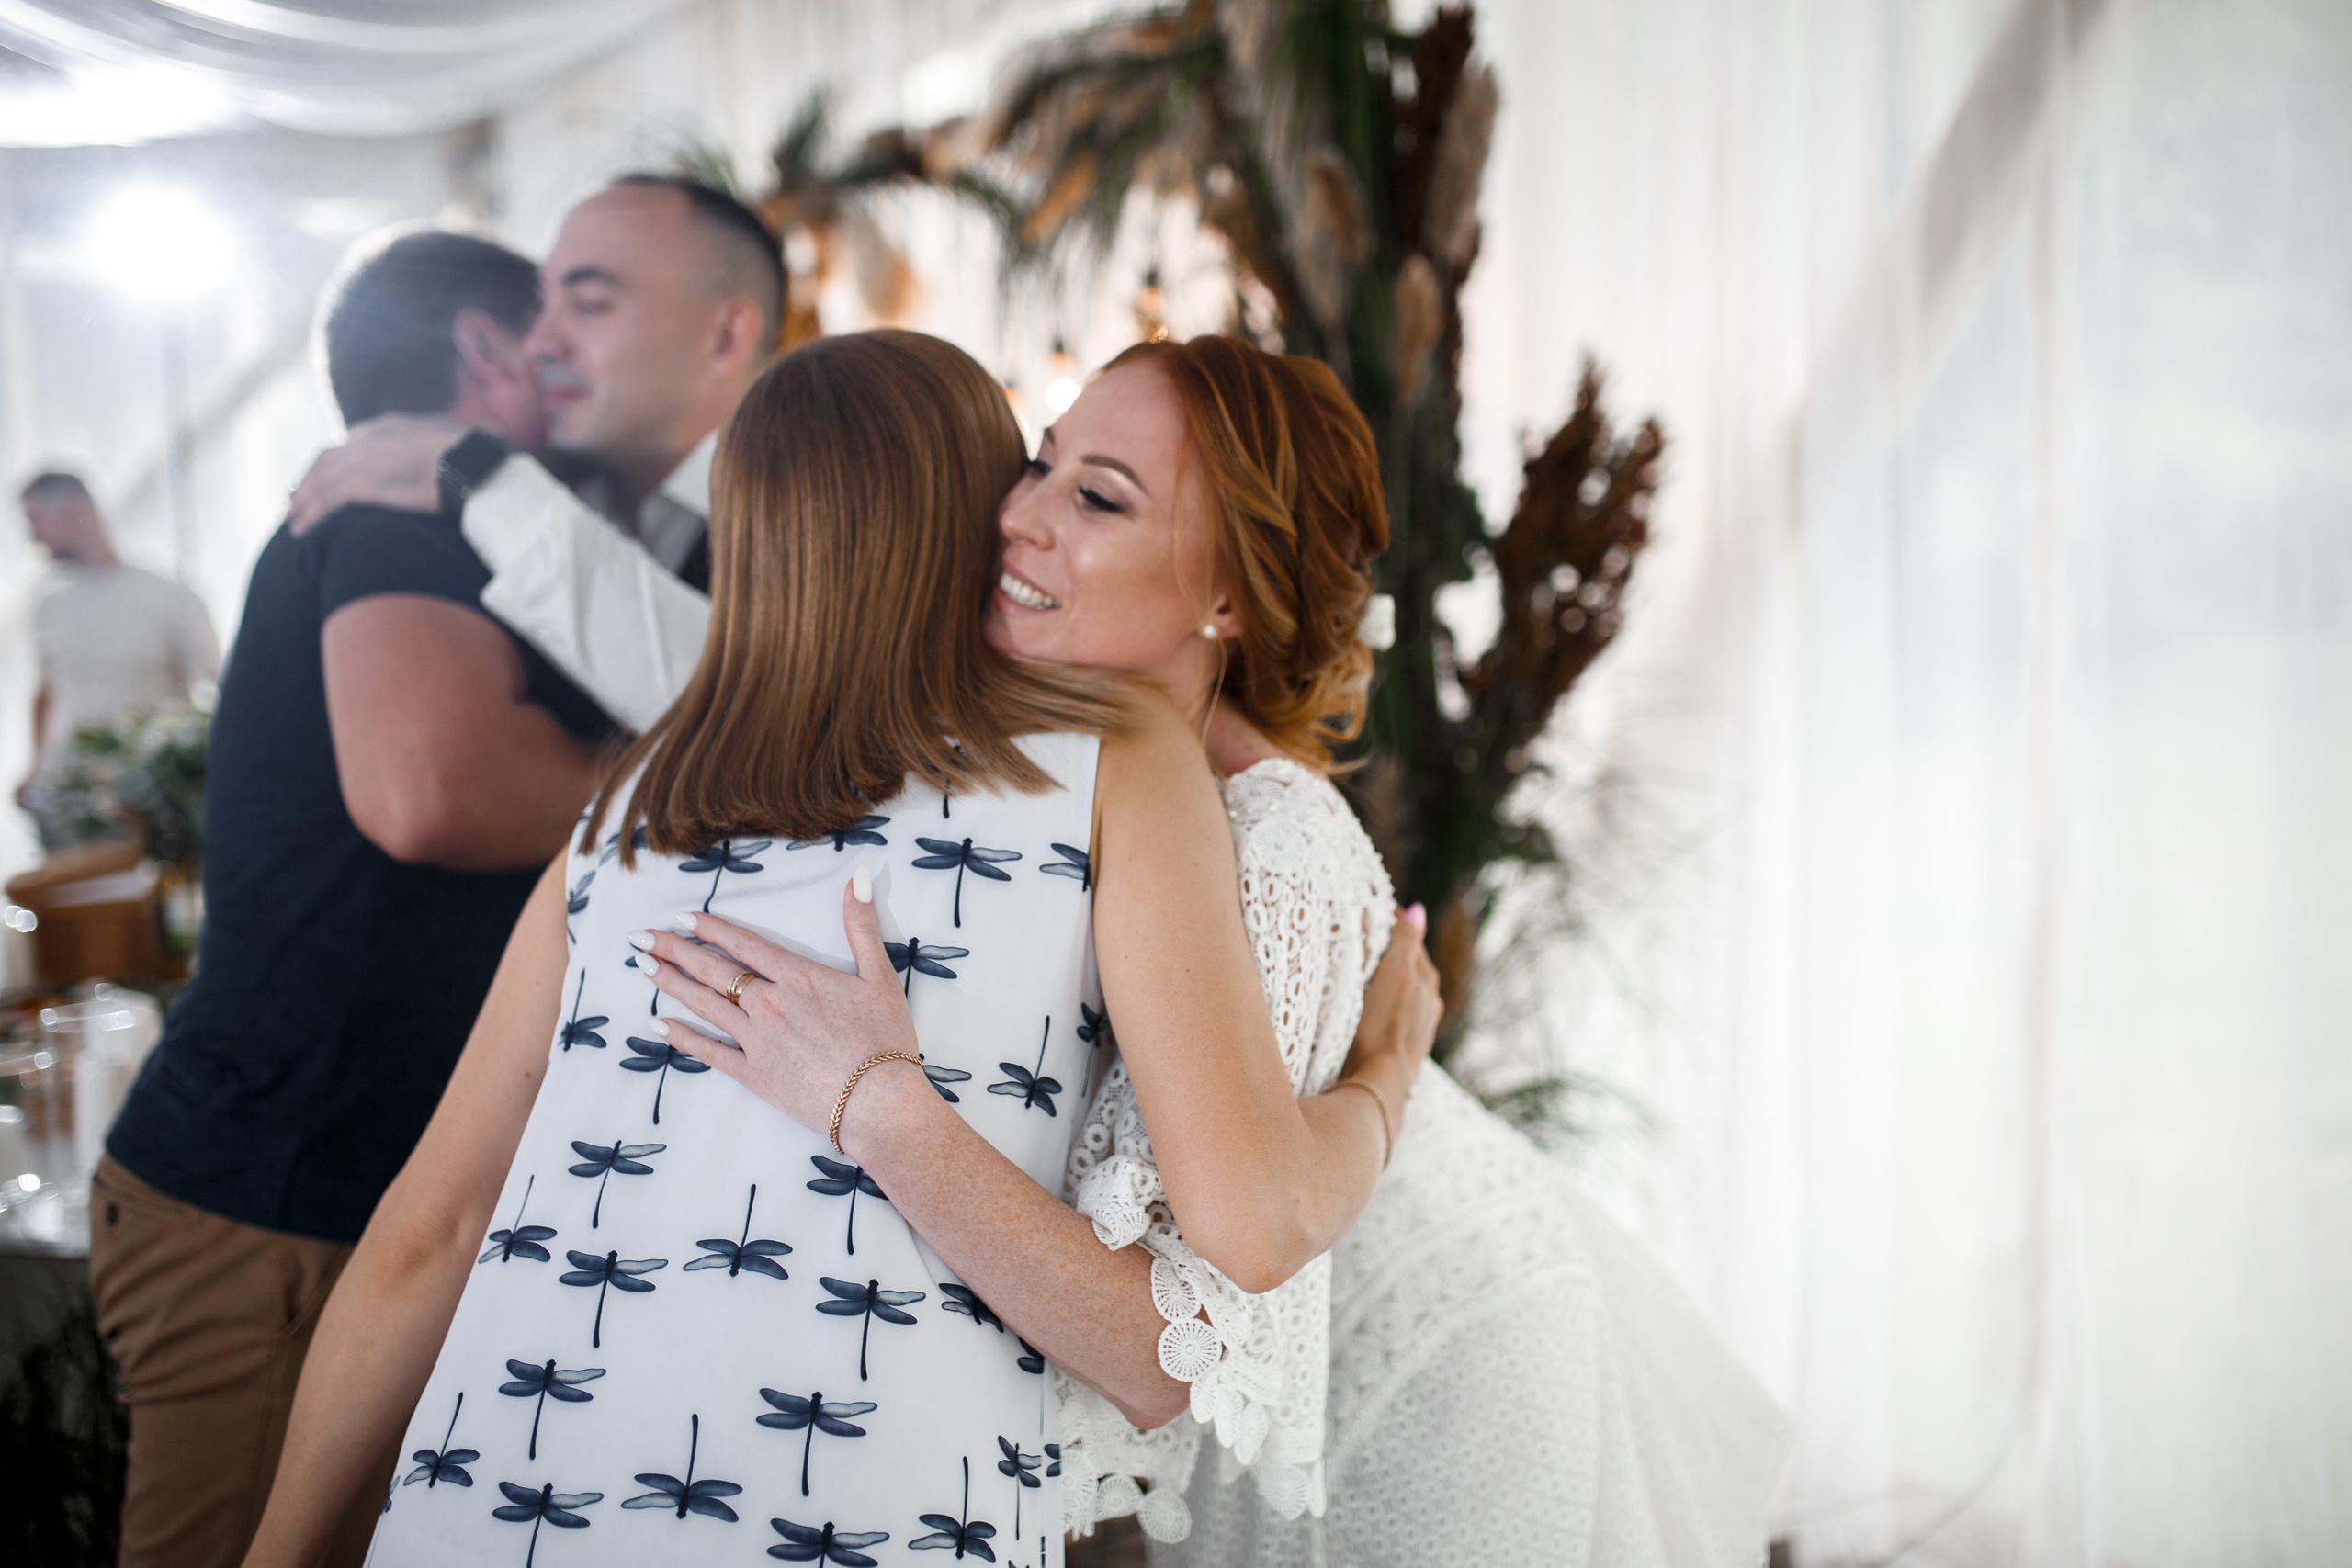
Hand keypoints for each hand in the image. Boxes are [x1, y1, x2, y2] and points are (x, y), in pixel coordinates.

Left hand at [286, 414, 469, 533]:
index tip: (327, 479)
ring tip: (294, 521)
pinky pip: (325, 499)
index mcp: (392, 426)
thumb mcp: (460, 441)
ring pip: (320, 480)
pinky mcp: (363, 481)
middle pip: (328, 460)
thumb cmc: (481, 454)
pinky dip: (310, 513)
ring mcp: (364, 457)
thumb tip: (466, 449)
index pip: (352, 443)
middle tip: (297, 501)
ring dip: (303, 501)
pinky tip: (301, 529)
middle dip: (310, 481)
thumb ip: (446, 446)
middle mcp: (371, 437)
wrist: (476, 462)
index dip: (335, 462)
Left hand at [633, 874, 929, 1144]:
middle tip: (641, 937)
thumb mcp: (881, 975)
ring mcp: (757, 1040)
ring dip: (671, 983)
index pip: (744, 944)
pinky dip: (681, 1037)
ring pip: (704, 1005)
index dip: (711, 928)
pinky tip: (658, 1024)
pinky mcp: (753, 1075)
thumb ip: (862, 925)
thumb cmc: (885, 1039)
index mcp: (798, 977)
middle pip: (713, 970)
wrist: (880, 1102)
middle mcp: (769, 1004)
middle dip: (674, 950)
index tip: (683, 917)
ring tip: (643, 967)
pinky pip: (708, 1052)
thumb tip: (861, 876)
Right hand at [1346, 903, 1440, 1081]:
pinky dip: (1387, 1002)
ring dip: (1390, 978)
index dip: (1393, 922)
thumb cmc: (1384, 1025)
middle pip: (1411, 965)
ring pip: (1405, 991)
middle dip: (1393, 949)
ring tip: (1369, 971)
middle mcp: (1428, 1001)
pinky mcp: (1405, 1047)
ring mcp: (1419, 1026)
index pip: (1411, 939)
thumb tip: (1418, 910)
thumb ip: (1405, 941)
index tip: (1376, 909)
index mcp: (1426, 979)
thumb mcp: (1395, 974)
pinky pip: (1398, 1014)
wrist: (1380, 1082)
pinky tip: (1376, 1009)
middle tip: (1368, 934)